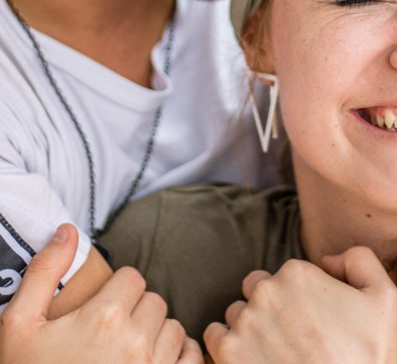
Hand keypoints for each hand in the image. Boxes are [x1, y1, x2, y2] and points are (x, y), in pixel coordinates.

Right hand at [0, 223, 201, 362]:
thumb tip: (68, 231)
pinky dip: (178, 358)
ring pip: (173, 328)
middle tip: (111, 332)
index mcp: (105, 317)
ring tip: (129, 350)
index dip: (116, 290)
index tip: (101, 308)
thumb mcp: (20, 325)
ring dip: (156, 334)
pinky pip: (191, 358)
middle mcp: (136, 342)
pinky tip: (155, 363)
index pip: (132, 278)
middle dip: (135, 311)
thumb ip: (44, 272)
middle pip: (154, 301)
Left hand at [204, 247, 396, 363]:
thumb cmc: (368, 359)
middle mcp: (266, 291)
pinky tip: (251, 360)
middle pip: (257, 289)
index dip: (300, 298)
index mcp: (297, 273)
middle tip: (293, 338)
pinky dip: (226, 346)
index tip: (314, 322)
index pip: (286, 275)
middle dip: (271, 308)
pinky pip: (213, 337)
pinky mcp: (228, 355)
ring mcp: (244, 323)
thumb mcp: (386, 299)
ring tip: (273, 353)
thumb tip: (327, 260)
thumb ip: (359, 260)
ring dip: (249, 327)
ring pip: (236, 312)